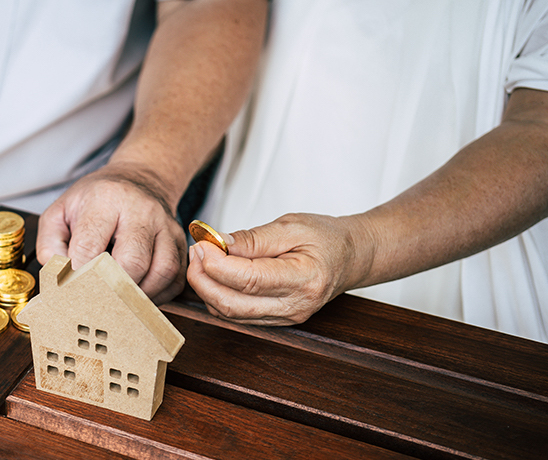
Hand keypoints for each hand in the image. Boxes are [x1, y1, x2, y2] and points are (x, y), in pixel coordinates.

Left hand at [36, 164, 186, 301]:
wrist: (139, 179)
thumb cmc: (97, 200)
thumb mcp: (61, 210)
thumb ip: (51, 244)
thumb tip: (59, 277)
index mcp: (106, 199)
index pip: (90, 246)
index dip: (79, 275)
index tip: (71, 291)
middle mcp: (141, 210)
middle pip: (133, 262)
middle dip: (112, 290)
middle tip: (97, 303)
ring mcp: (166, 226)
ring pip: (162, 272)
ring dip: (139, 296)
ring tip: (120, 302)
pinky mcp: (180, 242)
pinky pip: (175, 278)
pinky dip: (158, 295)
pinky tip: (139, 294)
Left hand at [186, 213, 372, 324]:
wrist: (351, 257)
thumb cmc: (326, 238)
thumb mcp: (291, 226)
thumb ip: (252, 238)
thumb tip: (218, 244)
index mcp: (305, 280)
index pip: (249, 280)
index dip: (217, 264)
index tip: (202, 244)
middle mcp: (295, 306)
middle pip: (233, 305)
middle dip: (203, 279)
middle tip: (195, 251)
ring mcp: (285, 318)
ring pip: (230, 314)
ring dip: (206, 288)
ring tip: (202, 258)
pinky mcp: (275, 321)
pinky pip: (236, 315)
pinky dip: (218, 296)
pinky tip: (214, 274)